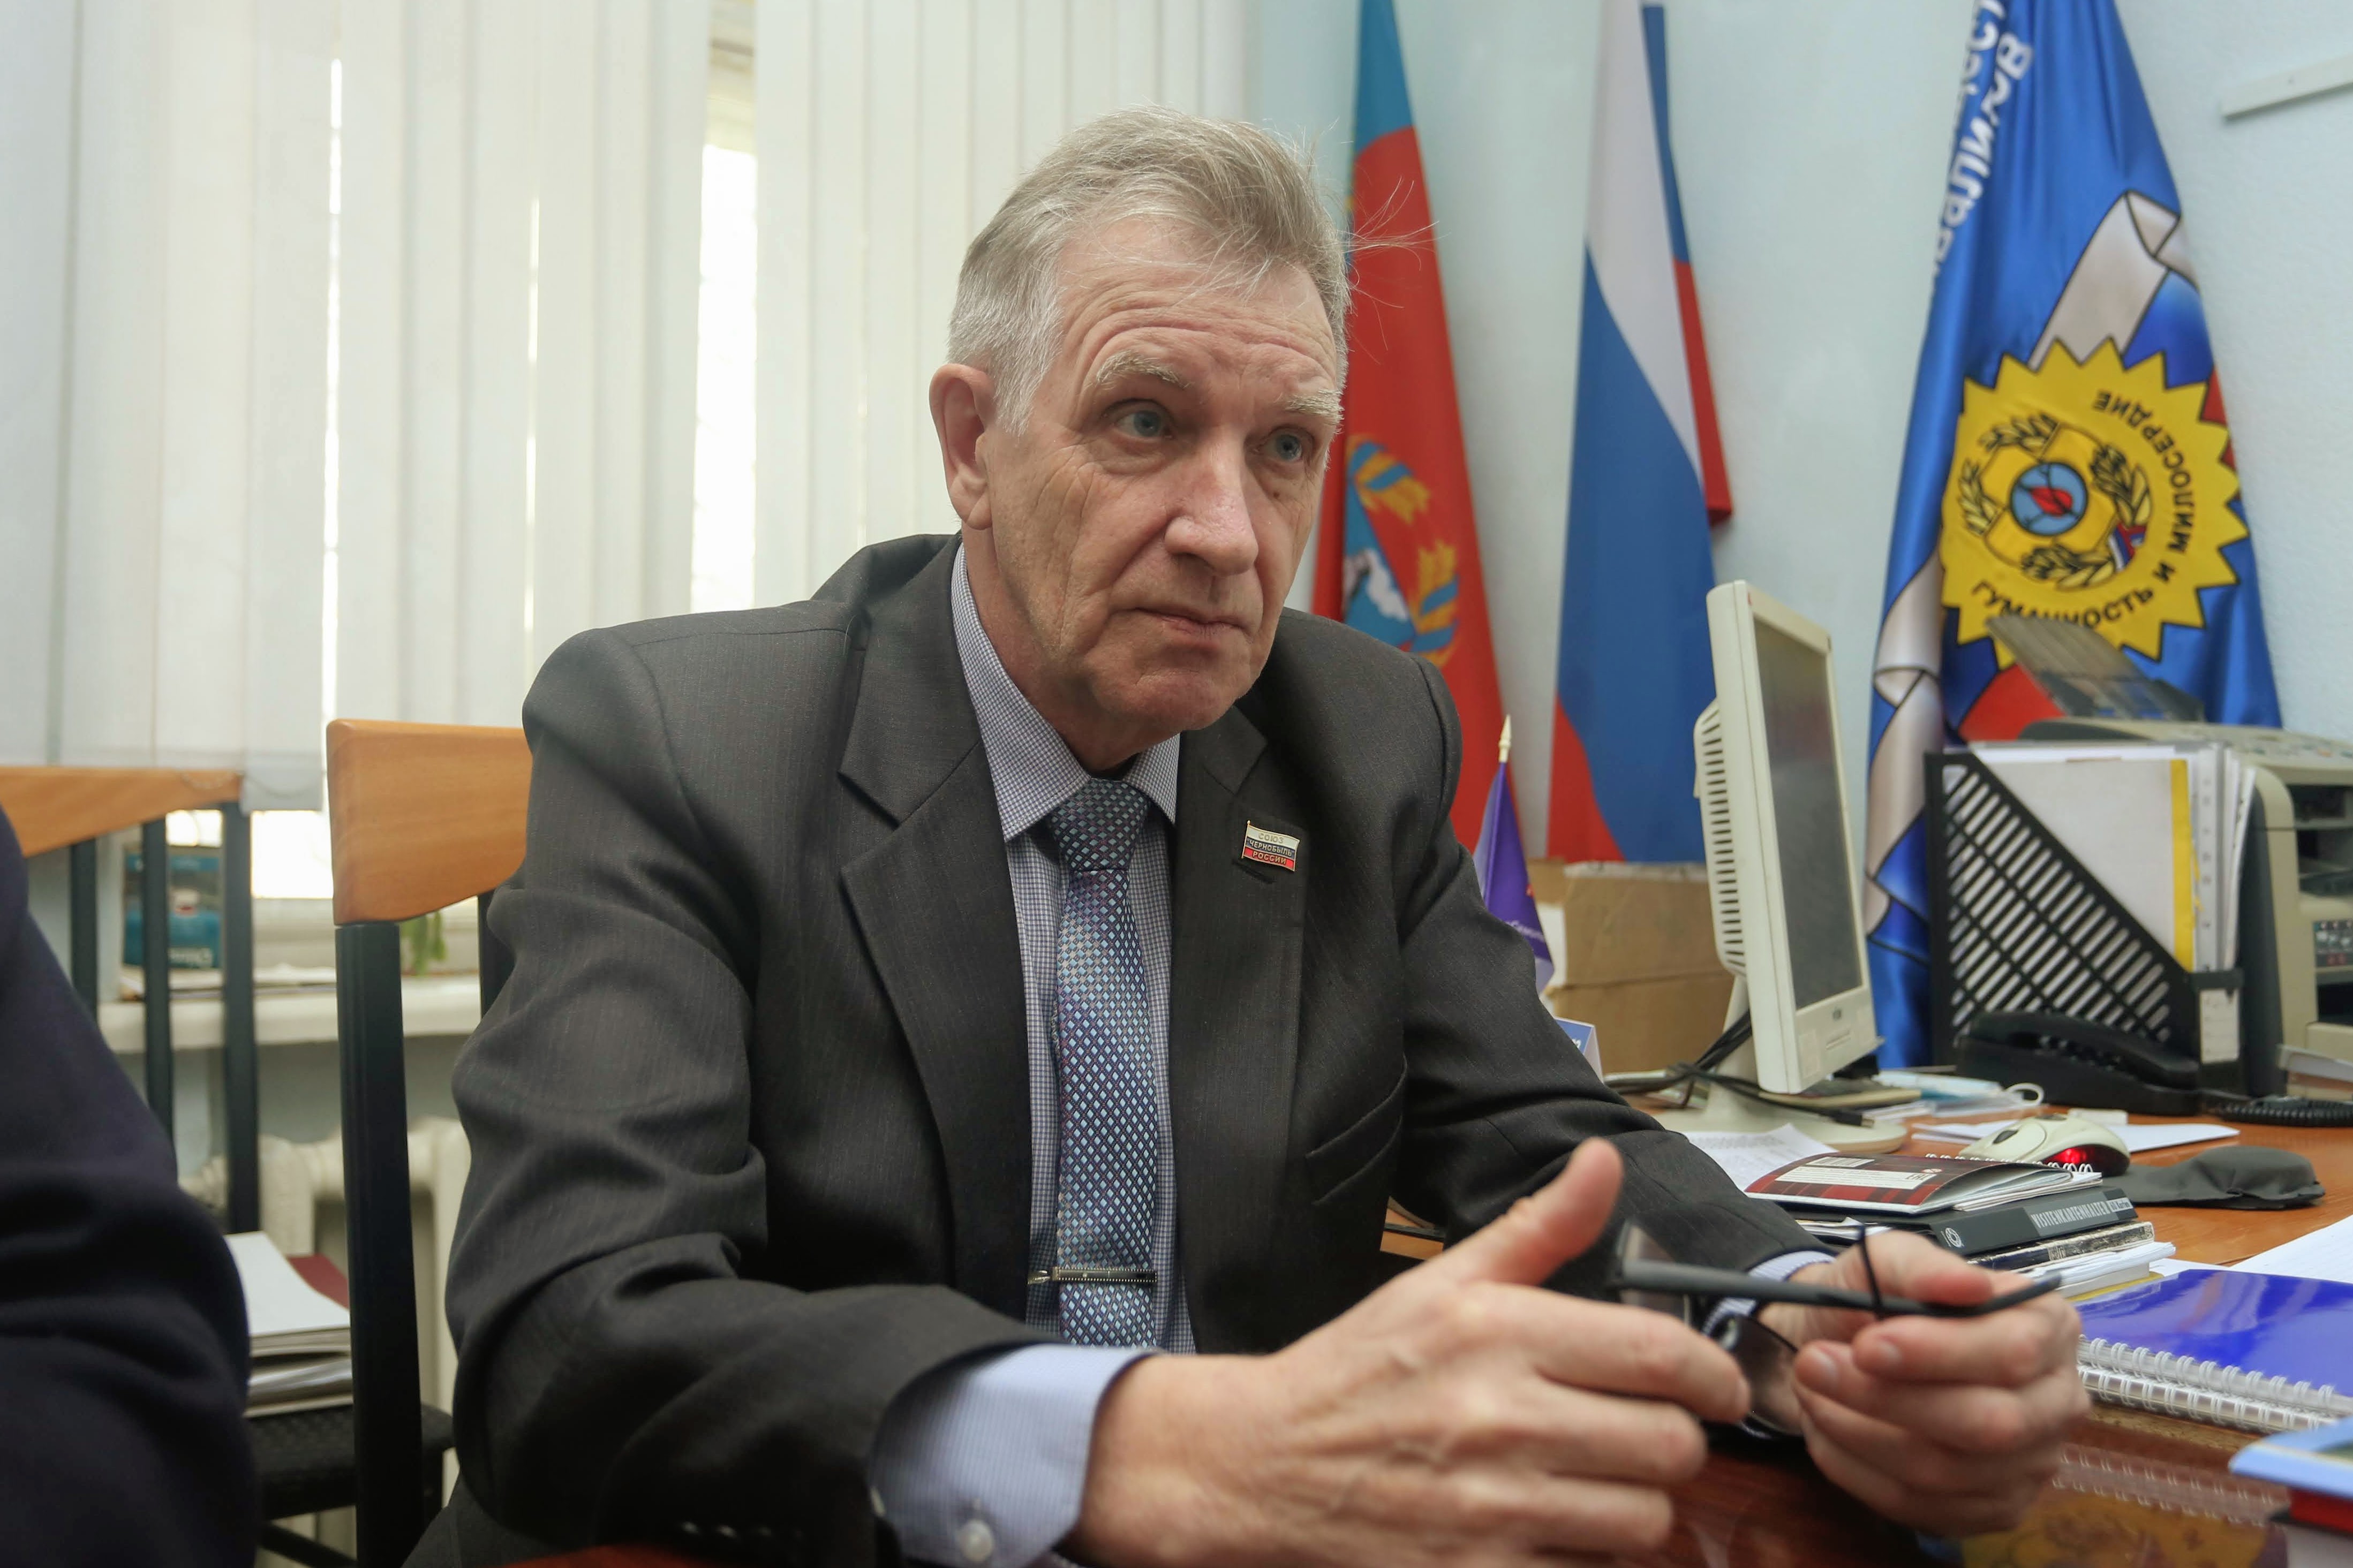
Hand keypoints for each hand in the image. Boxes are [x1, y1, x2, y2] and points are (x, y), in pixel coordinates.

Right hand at [1064, 1141, 1748, 1566]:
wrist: (1263, 1463)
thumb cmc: (1360, 1368)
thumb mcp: (1442, 1281)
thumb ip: (1539, 1227)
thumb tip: (1603, 1161)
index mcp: (1498, 1332)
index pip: (1663, 1356)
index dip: (1714, 1375)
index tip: (1713, 1387)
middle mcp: (1502, 1418)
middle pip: (1671, 1445)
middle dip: (1669, 1440)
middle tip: (1638, 1432)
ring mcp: (1493, 1507)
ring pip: (1646, 1520)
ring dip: (1633, 1503)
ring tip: (1592, 1481)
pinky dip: (1585, 1553)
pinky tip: (1550, 1524)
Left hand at [1758, 1233, 2087, 1537]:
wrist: (1839, 1345)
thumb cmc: (1877, 1301)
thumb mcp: (1888, 1260)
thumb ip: (1923, 1267)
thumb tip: (1966, 1286)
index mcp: (2047, 1328)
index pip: (2015, 1351)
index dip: (1939, 1353)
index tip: (1867, 1345)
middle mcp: (2053, 1401)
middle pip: (1989, 1423)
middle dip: (1890, 1399)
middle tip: (1816, 1366)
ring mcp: (2028, 1464)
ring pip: (1947, 1471)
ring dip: (1860, 1432)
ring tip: (1812, 1390)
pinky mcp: (1988, 1510)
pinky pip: (1919, 1507)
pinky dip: (1856, 1469)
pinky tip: (1825, 1430)